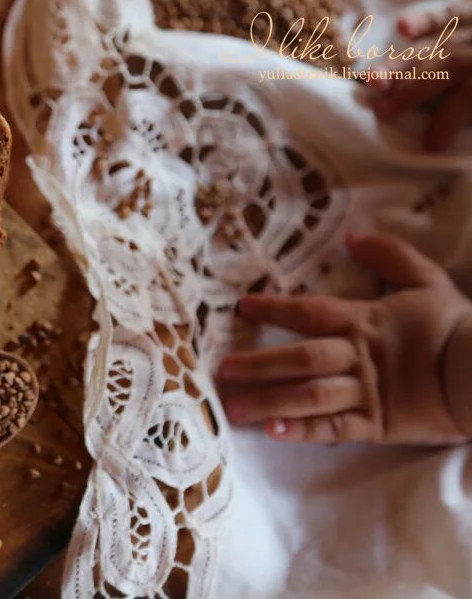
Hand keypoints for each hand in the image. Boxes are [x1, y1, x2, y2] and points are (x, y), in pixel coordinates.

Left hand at [217, 233, 471, 444]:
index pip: (307, 312)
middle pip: (298, 358)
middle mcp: (355, 357)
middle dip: (257, 364)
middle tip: (221, 370)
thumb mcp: (427, 280)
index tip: (241, 309)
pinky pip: (333, 429)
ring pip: (308, 397)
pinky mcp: (376, 425)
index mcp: (363, 322)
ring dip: (268, 401)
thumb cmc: (456, 326)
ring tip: (232, 408)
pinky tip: (272, 432)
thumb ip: (390, 256)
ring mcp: (365, 393)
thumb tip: (353, 236)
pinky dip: (302, 430)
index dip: (273, 309)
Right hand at [371, 3, 471, 150]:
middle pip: (439, 74)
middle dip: (407, 94)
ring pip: (434, 47)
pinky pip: (447, 12)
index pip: (462, 107)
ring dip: (400, 64)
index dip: (443, 127)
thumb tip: (470, 135)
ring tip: (372, 80)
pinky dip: (424, 20)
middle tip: (381, 112)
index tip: (430, 146)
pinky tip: (403, 29)